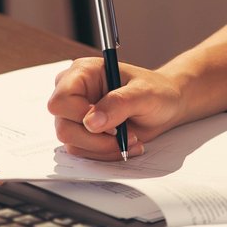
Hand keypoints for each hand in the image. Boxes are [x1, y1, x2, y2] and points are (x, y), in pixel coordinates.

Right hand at [46, 58, 188, 160]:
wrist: (166, 105)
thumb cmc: (156, 91)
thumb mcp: (143, 93)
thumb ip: (118, 104)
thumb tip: (92, 122)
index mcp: (82, 73)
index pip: (60, 100)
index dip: (80, 116)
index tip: (109, 124)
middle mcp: (74, 93)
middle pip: (63, 127)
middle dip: (96, 139)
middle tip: (123, 135)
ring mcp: (76, 115)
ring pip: (72, 143)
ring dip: (104, 148)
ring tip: (130, 140)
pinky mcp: (83, 132)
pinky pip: (83, 152)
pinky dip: (106, 153)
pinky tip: (126, 144)